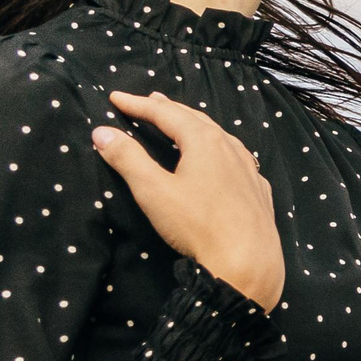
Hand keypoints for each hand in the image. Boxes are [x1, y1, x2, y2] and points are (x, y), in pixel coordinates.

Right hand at [92, 89, 284, 311]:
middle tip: (149, 100)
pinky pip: (236, 157)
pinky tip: (220, 157)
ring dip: (196, 125)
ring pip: (219, 136)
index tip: (115, 98)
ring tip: (182, 121)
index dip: (137, 104)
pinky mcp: (258, 189)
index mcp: (204, 140)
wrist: (248, 262)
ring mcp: (248, 167)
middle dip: (168, 109)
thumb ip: (128, 159)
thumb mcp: (154, 191)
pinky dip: (218, 148)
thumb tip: (102, 132)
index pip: (164, 113)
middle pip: (194, 119)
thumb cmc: (197, 225)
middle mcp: (230, 146)